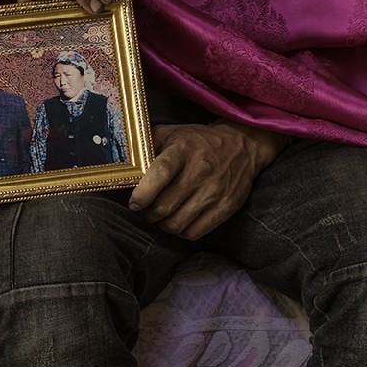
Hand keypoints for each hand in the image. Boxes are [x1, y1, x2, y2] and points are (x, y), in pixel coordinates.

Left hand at [130, 121, 286, 240]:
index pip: (160, 174)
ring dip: (162, 224)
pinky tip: (178, 221)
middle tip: (145, 210)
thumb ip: (147, 146)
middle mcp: (200, 171)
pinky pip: (194, 232)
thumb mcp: (172, 133)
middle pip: (164, 206)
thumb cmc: (199, 141)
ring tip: (160, 216)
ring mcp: (214, 191)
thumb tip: (124, 165)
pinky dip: (180, 231)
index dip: (143, 193)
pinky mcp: (226, 207)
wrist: (242, 145)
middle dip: (148, 213)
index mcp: (184, 149)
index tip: (134, 203)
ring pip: (176, 224)